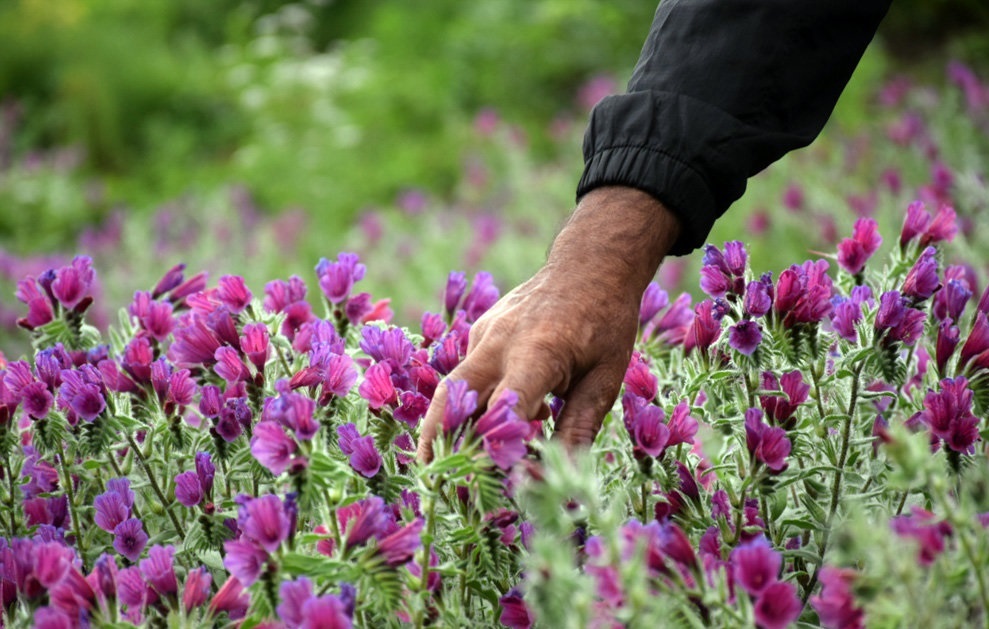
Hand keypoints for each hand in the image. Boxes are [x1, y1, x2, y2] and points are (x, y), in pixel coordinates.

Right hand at [416, 187, 680, 461]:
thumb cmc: (604, 323)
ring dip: (448, 423)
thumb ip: (577, 428)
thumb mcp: (604, 379)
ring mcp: (485, 333)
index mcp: (538, 352)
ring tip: (445, 462)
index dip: (494, 443)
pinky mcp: (481, 331)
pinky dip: (471, 401)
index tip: (486, 478)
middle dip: (437, 436)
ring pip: (457, 385)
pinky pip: (469, 372)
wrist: (590, 265)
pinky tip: (491, 423)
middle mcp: (501, 341)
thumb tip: (562, 478)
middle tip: (431, 475)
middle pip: (456, 394)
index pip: (505, 404)